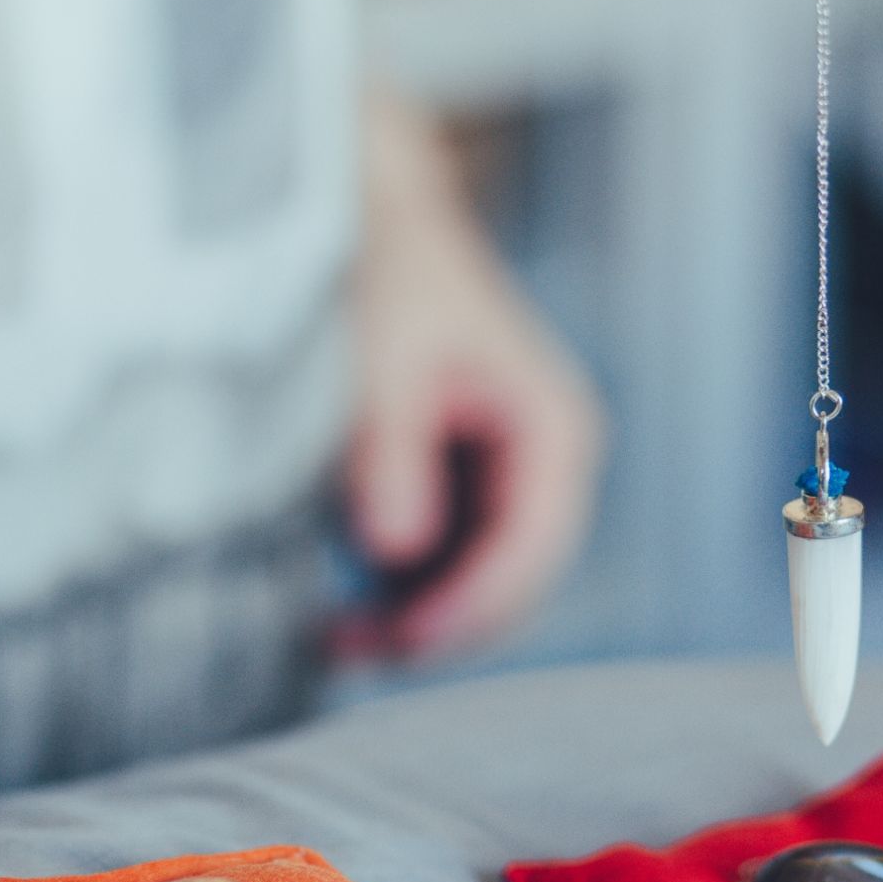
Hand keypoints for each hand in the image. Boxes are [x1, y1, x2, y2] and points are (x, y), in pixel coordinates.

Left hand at [341, 89, 604, 661]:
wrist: (369, 230)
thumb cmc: (388, 279)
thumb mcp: (383, 362)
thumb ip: (390, 453)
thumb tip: (394, 551)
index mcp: (553, 430)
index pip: (534, 548)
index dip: (472, 607)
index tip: (404, 641)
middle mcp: (544, 467)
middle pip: (511, 588)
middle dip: (435, 629)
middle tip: (345, 652)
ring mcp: (506, 487)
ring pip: (476, 590)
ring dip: (411, 623)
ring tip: (329, 640)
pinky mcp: (462, 498)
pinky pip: (444, 572)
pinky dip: (397, 597)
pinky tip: (337, 611)